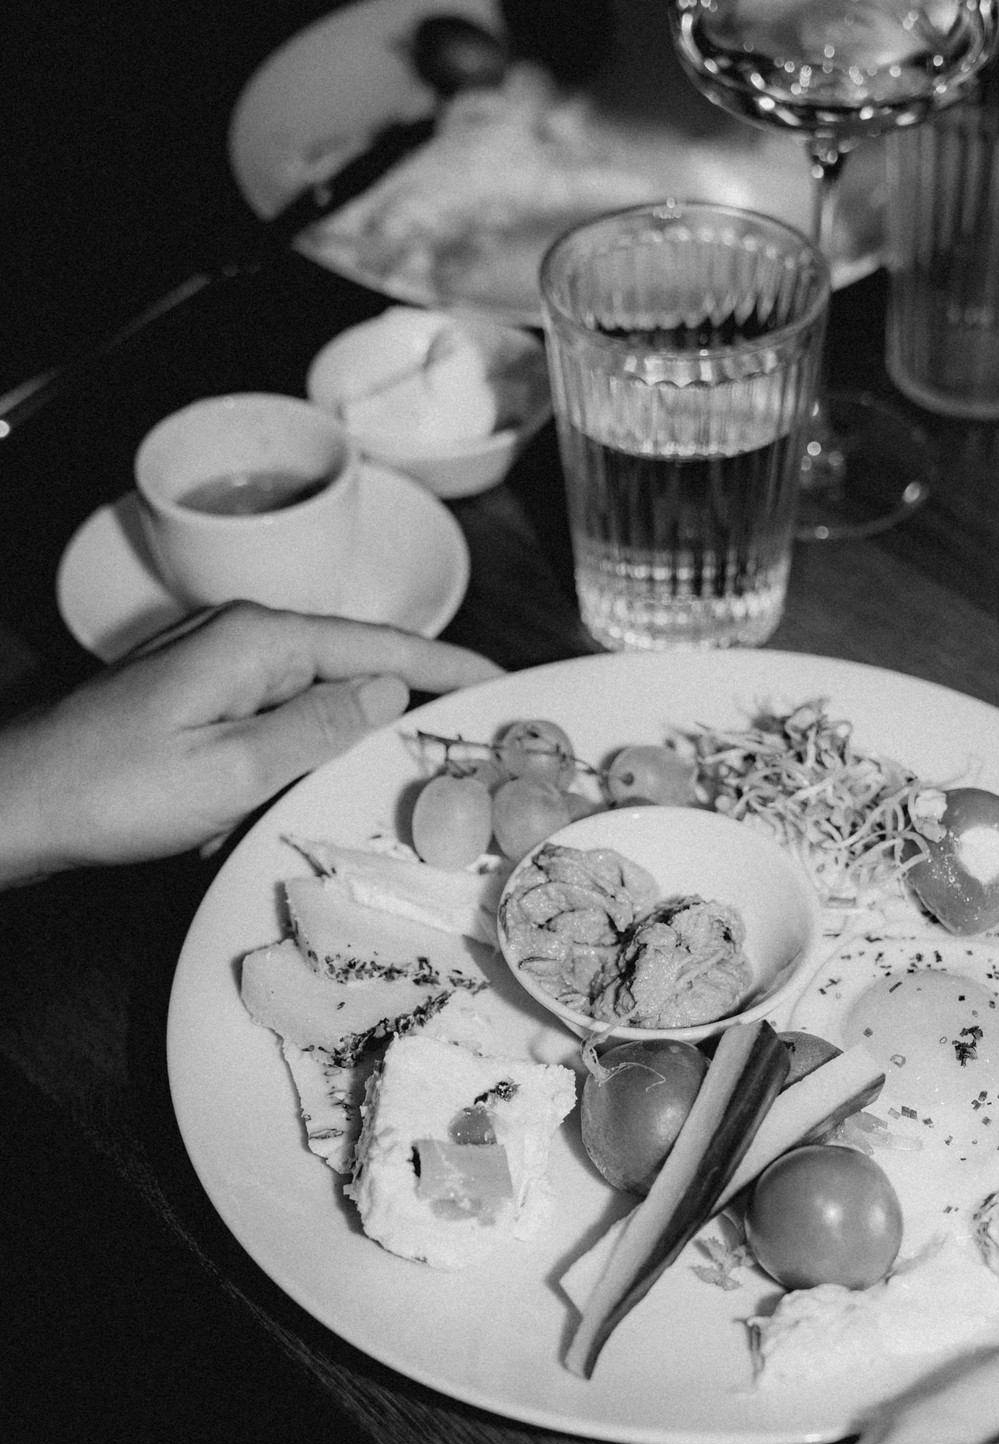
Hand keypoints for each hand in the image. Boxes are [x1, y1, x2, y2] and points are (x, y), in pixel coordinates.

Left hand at [0, 602, 501, 883]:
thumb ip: (319, 728)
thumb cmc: (116, 791)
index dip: (448, 668)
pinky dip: (296, 756)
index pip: (380, 648)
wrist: (18, 803)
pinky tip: (296, 796)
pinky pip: (273, 722)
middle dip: (410, 705)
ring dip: (347, 741)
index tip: (505, 685)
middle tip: (473, 744)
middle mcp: (239, 640)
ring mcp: (215, 668)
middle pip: (352, 666)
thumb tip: (390, 695)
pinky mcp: (196, 702)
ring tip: (403, 774)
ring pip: (314, 700)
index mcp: (257, 642)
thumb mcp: (234, 770)